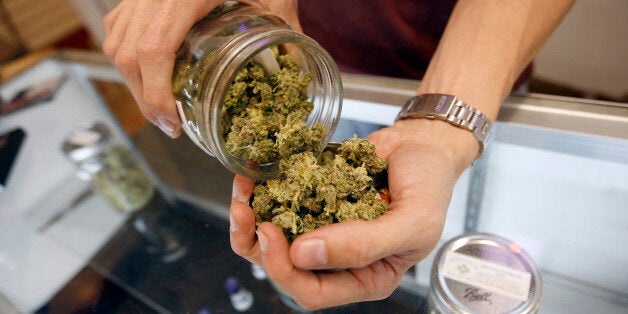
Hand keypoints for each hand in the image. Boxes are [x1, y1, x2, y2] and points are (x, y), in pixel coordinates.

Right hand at [102, 0, 300, 137]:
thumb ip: (286, 27)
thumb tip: (299, 68)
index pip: (154, 50)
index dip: (155, 93)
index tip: (171, 121)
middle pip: (128, 54)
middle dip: (144, 97)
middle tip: (168, 125)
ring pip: (116, 43)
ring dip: (132, 81)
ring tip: (158, 106)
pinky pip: (117, 28)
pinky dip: (125, 56)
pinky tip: (145, 73)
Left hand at [230, 119, 476, 308]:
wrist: (423, 145)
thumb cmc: (429, 187)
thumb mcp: (412, 222)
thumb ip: (364, 245)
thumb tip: (304, 254)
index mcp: (364, 276)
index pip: (314, 291)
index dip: (285, 271)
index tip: (271, 234)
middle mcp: (337, 258)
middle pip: (285, 268)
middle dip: (258, 245)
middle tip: (246, 213)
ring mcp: (321, 227)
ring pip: (273, 238)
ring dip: (250, 219)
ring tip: (241, 194)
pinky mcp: (310, 198)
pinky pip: (278, 204)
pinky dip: (260, 192)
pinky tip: (251, 177)